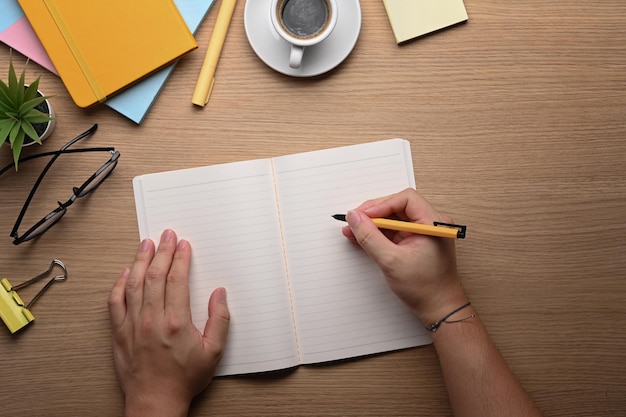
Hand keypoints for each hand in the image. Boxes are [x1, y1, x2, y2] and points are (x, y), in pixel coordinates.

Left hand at [108, 229, 229, 416]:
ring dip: (140, 260)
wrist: (155, 401)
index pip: (177, 279)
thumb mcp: (214, 352)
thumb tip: (219, 295)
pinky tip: (125, 273)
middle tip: (166, 235)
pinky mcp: (119, 333)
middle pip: (155, 276)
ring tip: (145, 244)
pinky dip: (119, 285)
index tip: (183, 245)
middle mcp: (152, 319)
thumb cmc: (184, 379)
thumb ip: (220, 320)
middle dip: (162, 251)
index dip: (180, 258)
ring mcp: (133, 325)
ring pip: (134, 284)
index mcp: (176, 321)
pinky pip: (115, 302)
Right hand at [342, 188, 466, 323]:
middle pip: (398, 207)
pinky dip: (379, 234)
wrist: (439, 309)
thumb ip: (370, 237)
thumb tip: (355, 218)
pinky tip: (362, 237)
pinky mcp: (416, 241)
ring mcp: (424, 232)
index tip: (363, 215)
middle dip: (374, 214)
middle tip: (355, 221)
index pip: (405, 199)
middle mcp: (431, 223)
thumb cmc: (426, 288)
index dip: (381, 205)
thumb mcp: (391, 261)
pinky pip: (395, 231)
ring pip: (394, 219)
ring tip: (353, 230)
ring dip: (373, 224)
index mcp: (433, 223)